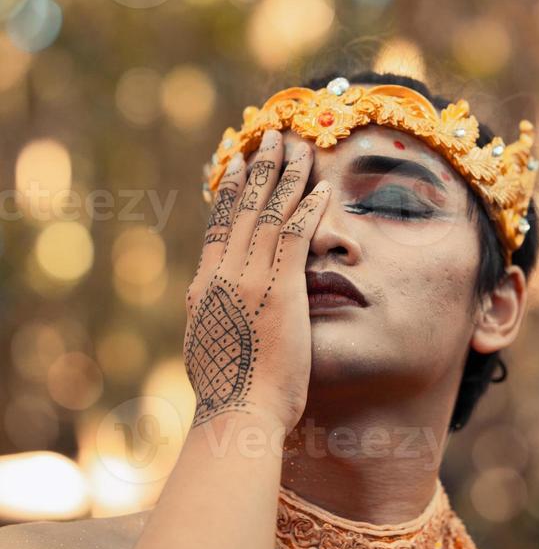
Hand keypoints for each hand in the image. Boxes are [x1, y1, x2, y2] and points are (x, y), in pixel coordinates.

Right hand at [183, 130, 330, 433]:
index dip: (229, 192)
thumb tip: (212, 310)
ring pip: (271, 212)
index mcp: (206, 285)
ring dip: (287, 175)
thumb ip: (214, 318)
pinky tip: (323, 187)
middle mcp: (225, 272)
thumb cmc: (229, 393)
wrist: (238, 412)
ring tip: (297, 145)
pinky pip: (297, 235)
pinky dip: (310, 208)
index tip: (235, 165)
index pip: (219, 225)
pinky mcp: (281, 286)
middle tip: (268, 136)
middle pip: (244, 207)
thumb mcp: (209, 345)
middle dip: (258, 168)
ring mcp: (252, 276)